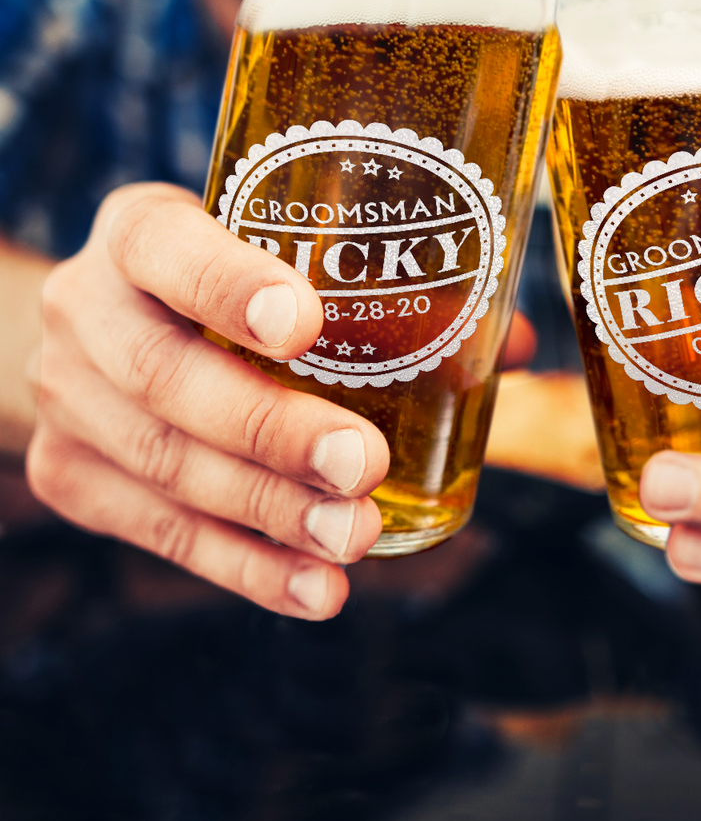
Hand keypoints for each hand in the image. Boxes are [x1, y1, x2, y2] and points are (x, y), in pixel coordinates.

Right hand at [27, 183, 391, 618]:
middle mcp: (86, 308)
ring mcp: (67, 399)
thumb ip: (390, 291)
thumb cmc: (228, 284)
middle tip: (363, 465)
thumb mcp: (281, 255)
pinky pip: (158, 532)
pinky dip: (244, 566)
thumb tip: (513, 344)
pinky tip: (315, 589)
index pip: (165, 246)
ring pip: (165, 466)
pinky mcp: (71, 478)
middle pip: (165, 376)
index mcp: (139, 231)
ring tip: (355, 537)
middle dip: (269, 430)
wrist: (109, 331)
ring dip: (270, 512)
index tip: (307, 326)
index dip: (227, 286)